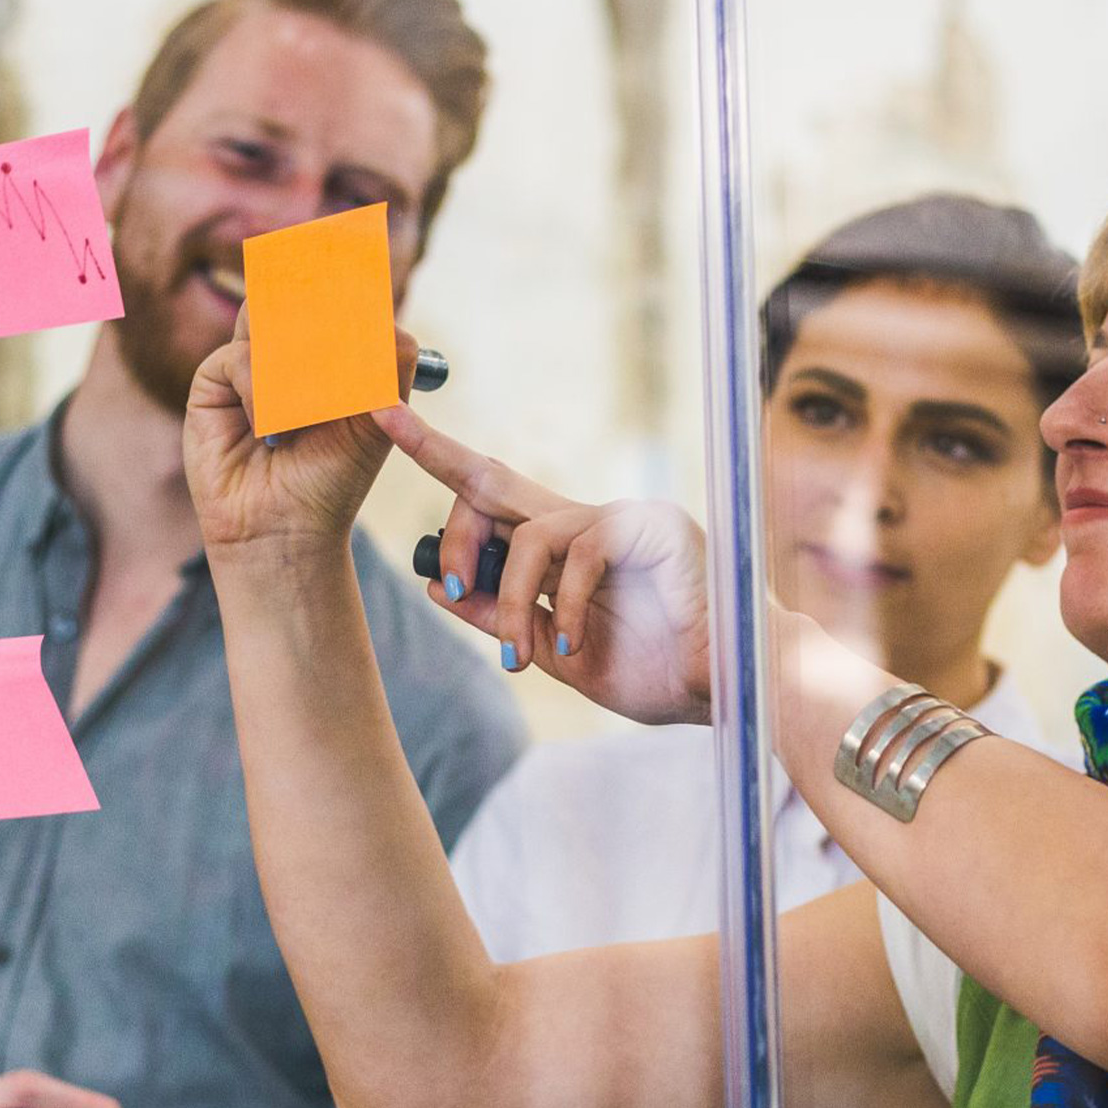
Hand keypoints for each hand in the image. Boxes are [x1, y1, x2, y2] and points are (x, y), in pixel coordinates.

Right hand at [182, 304, 417, 552]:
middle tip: (337, 350)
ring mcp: (250, 364)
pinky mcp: (214, 381)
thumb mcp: (376, 422)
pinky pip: (240, 358)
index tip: (362, 283)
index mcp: (329, 356)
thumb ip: (389, 369)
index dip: (346, 292)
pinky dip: (263, 393)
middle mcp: (288, 353)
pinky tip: (270, 429)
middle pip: (297, 299)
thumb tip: (396, 324)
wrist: (288, 526)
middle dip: (321, 321)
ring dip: (295, 362)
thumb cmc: (333, 478)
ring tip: (309, 409)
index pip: (335, 302)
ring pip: (269, 321)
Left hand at [373, 401, 711, 726]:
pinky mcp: (651, 525)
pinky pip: (579, 553)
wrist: (725, 690)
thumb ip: (503, 616)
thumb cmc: (655, 673)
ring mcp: (621, 516)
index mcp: (565, 545)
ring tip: (521, 655)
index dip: (436, 454)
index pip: (491, 493)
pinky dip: (565, 605)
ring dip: (512, 603)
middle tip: (439, 569)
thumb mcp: (556, 651)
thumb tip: (438, 586)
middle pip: (494, 482)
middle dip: (445, 490)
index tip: (382, 416)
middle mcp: (587, 518)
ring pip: (529, 535)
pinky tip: (568, 643)